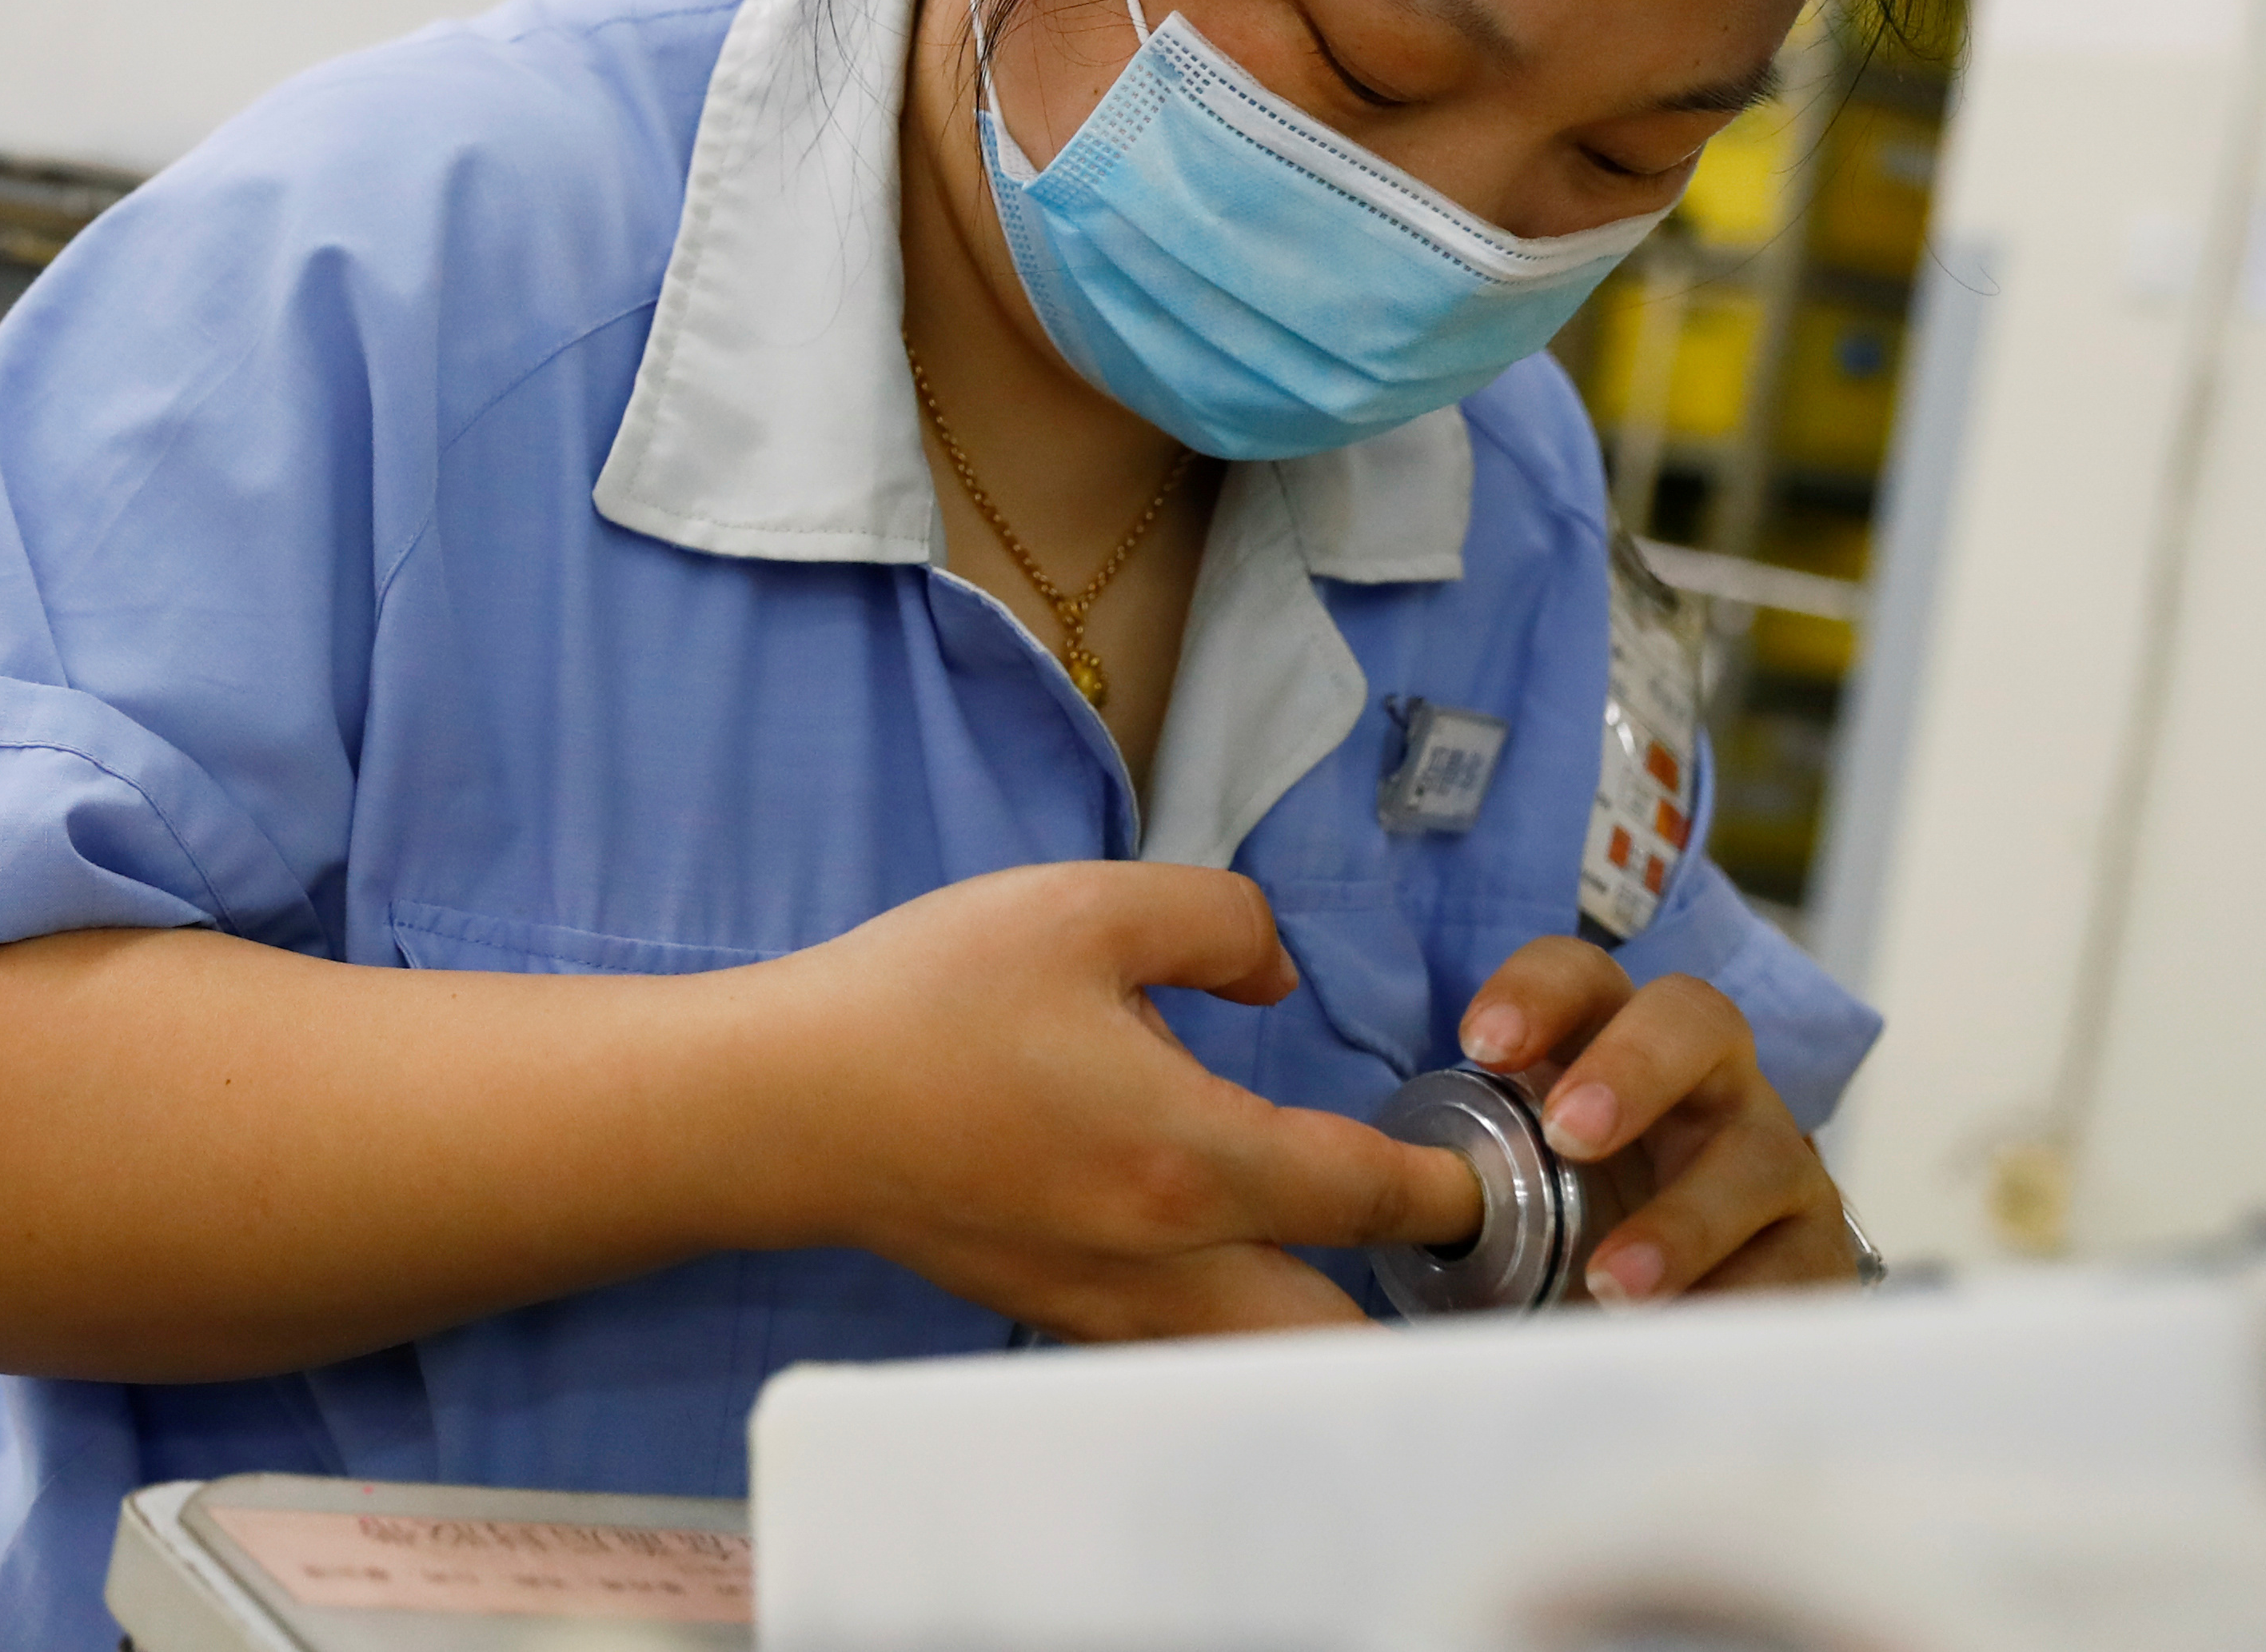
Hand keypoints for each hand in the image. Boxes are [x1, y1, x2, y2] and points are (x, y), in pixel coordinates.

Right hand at [755, 864, 1487, 1341]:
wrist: (781, 1105)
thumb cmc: (921, 1002)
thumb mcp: (1080, 906)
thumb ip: (1217, 920)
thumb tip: (1278, 970)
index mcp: (1184, 1157)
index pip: (1369, 1196)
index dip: (1448, 1185)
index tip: (1484, 1169)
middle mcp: (1160, 1260)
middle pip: (1337, 1335)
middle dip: (1409, 1303)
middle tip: (1447, 1244)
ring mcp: (1105, 1304)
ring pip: (1263, 1358)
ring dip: (1326, 1322)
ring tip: (1360, 1263)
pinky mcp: (1057, 1311)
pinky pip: (1188, 1348)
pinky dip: (1239, 1326)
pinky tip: (1235, 1261)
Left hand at [1458, 939, 1856, 1301]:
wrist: (1685, 1309)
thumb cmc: (1570, 1225)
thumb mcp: (1506, 1185)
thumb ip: (1448, 1175)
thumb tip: (1347, 1190)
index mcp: (1610, 1042)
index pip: (1582, 976)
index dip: (1537, 993)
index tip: (1479, 1046)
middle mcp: (1702, 1081)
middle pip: (1695, 1020)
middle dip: (1631, 1068)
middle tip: (1568, 1134)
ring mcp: (1770, 1157)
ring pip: (1760, 1151)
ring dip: (1683, 1218)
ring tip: (1612, 1282)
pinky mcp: (1814, 1249)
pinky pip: (1797, 1265)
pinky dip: (1738, 1299)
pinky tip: (1684, 1336)